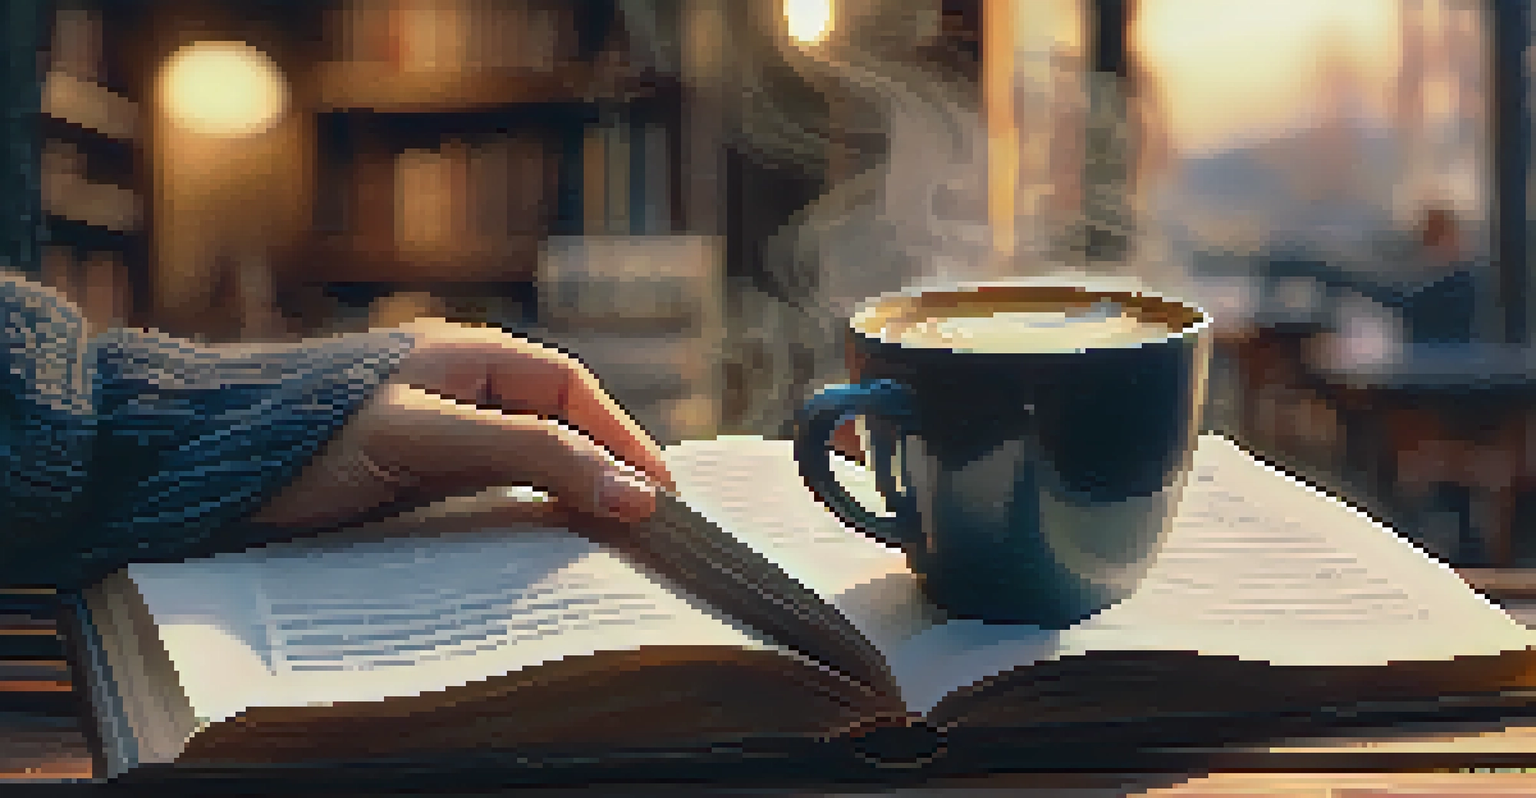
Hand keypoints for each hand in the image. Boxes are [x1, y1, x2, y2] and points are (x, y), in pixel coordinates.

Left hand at [252, 319, 676, 528]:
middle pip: (557, 421)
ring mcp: (434, 426)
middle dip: (604, 465)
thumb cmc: (311, 434)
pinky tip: (534, 539)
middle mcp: (458, 384)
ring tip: (607, 535)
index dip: (623, 437)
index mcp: (468, 354)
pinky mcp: (408, 467)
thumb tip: (632, 490)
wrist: (199, 463)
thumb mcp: (430, 438)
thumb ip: (531, 454)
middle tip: (648, 522)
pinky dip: (522, 508)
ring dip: (566, 490)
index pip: (572, 391)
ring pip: (525, 456)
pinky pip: (487, 484)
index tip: (664, 492)